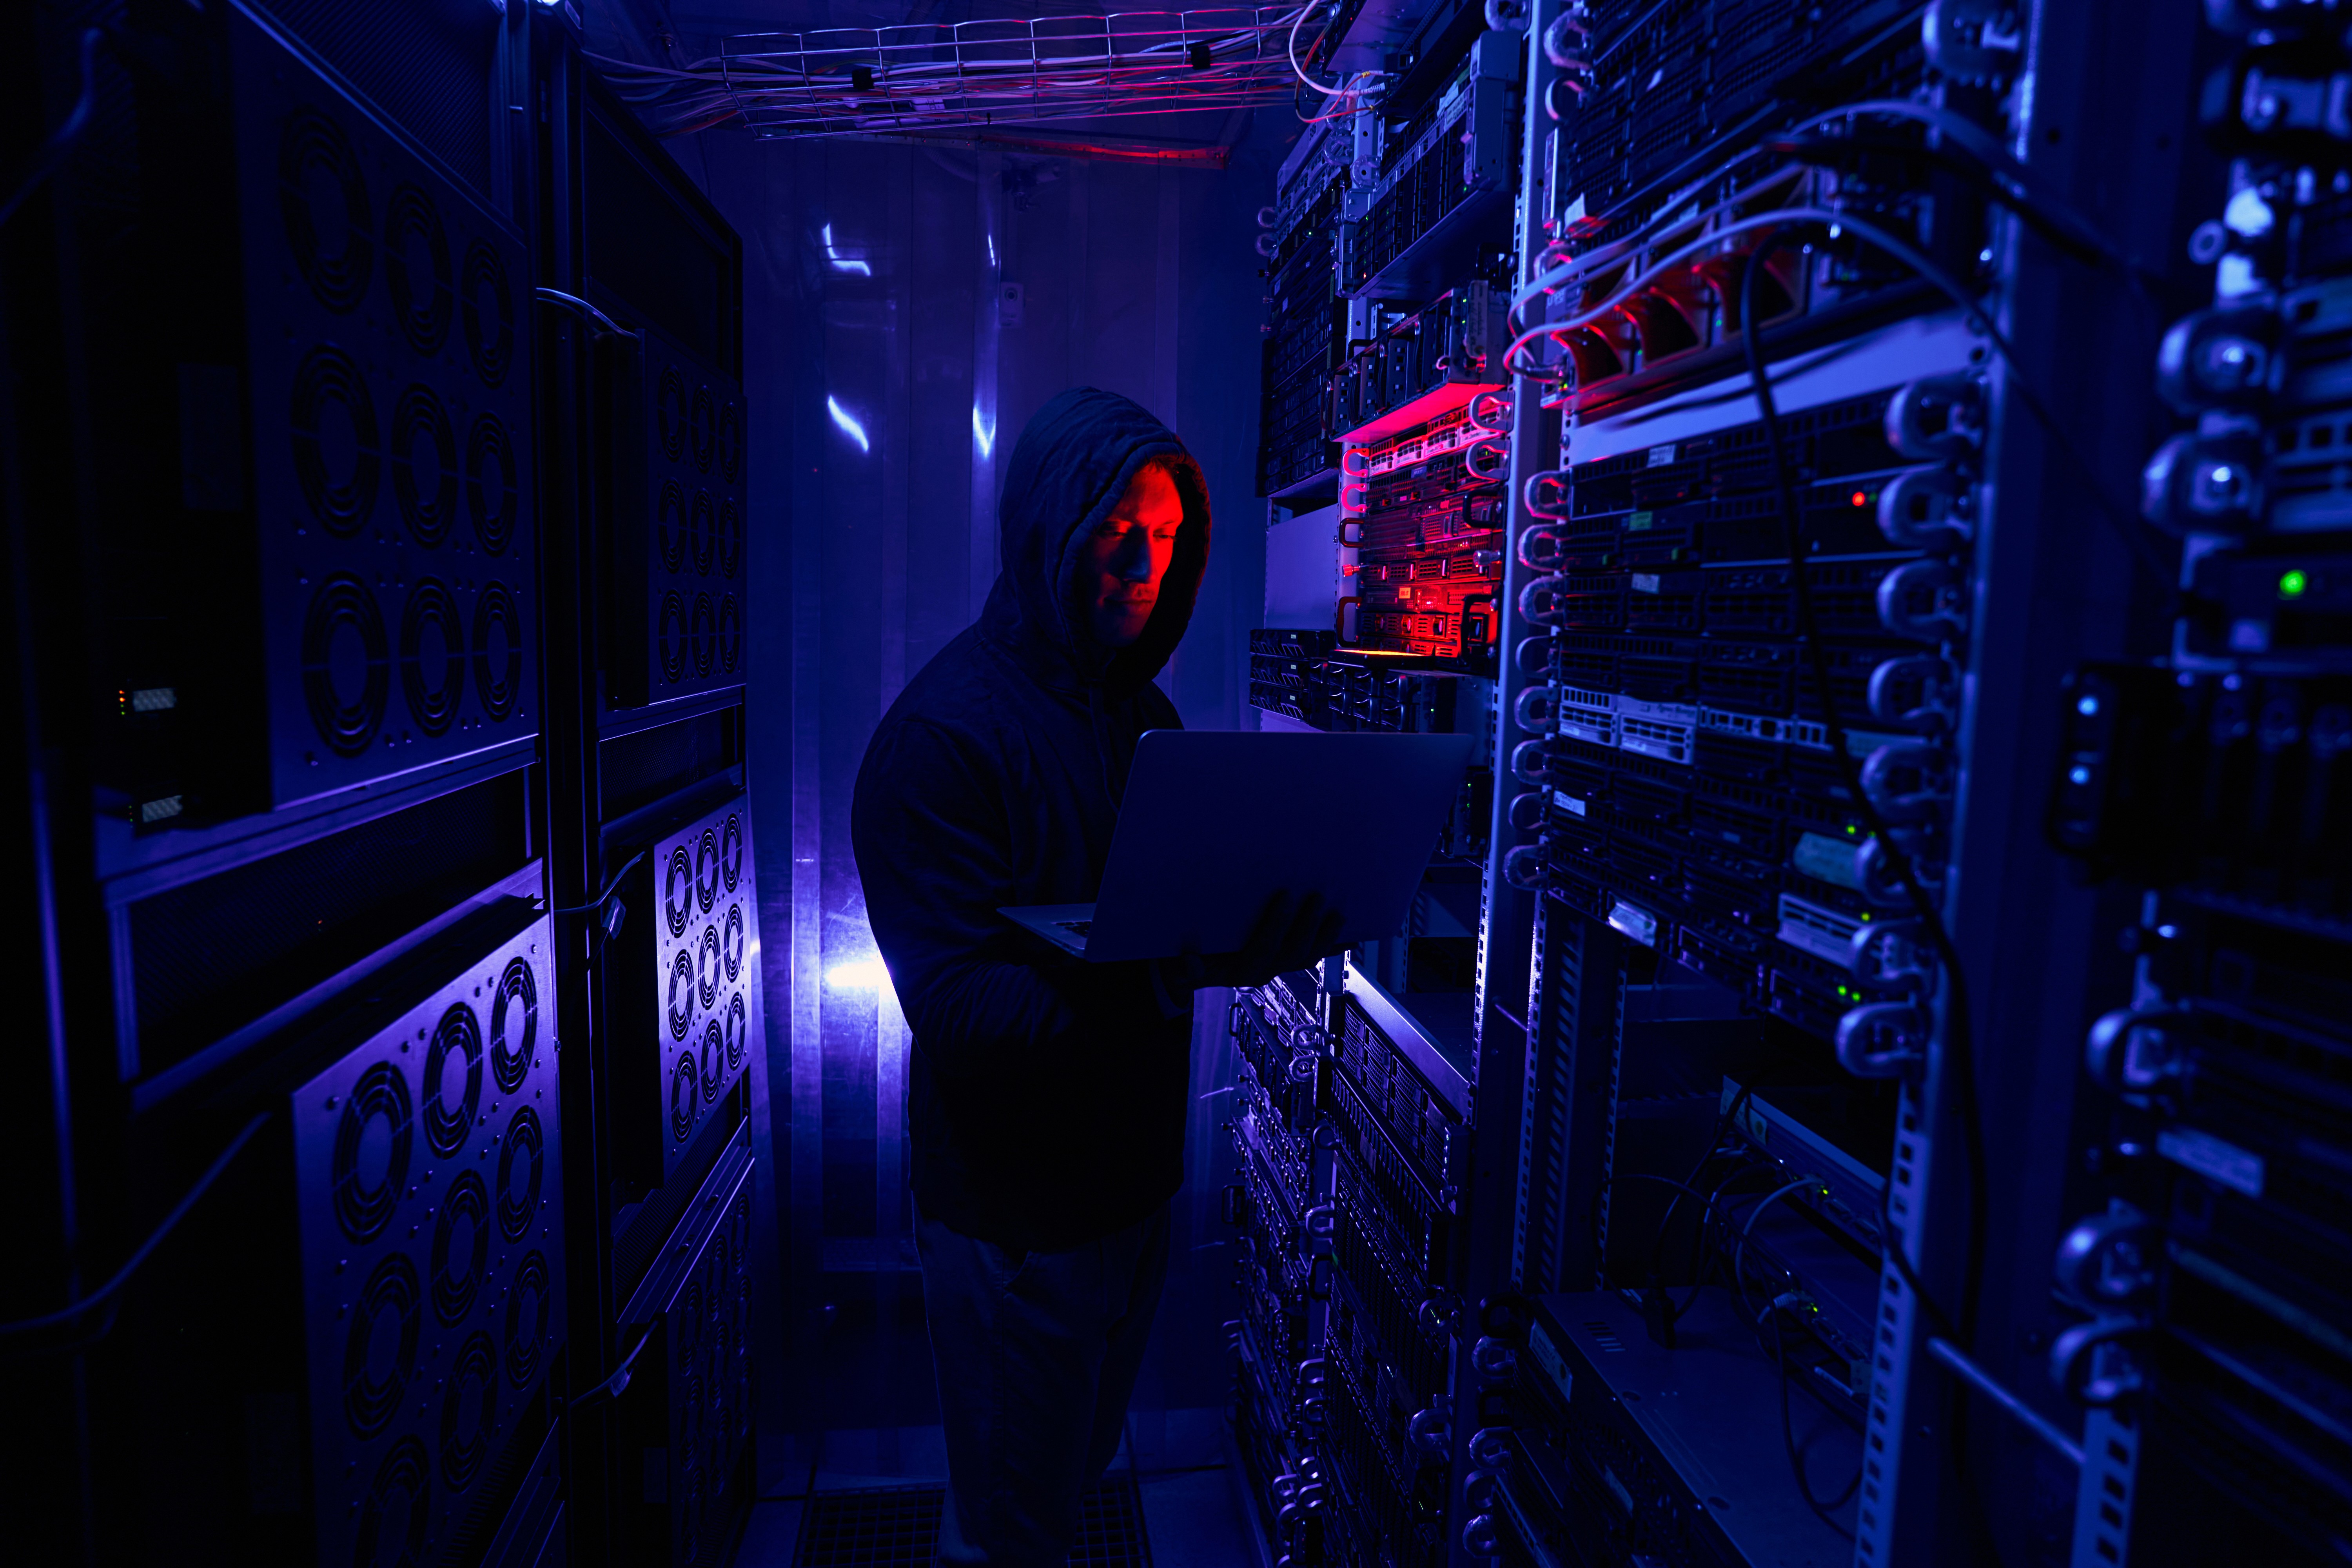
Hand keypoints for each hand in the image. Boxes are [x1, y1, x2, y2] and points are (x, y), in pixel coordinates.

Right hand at [1183, 890, 1345, 991]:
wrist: (1186, 971)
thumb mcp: (1174, 963)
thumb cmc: (1182, 958)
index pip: (1262, 950)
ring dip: (1326, 938)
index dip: (1277, 926)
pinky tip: (1352, 937)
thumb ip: (1181, 966)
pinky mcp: (1284, 959)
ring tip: (1339, 916)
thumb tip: (1188, 963)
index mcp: (1236, 970)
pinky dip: (1333, 946)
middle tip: (1317, 896)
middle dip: (1307, 926)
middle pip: (1292, 955)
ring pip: (1306, 958)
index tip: (1285, 896)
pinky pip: (1312, 955)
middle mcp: (1260, 972)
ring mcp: (1274, 967)